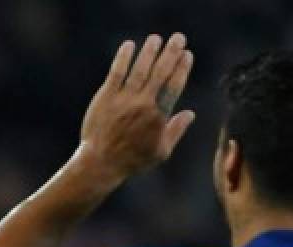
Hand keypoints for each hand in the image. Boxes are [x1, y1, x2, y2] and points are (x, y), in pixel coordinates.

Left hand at [78, 33, 195, 180]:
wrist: (101, 163)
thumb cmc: (133, 160)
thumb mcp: (161, 152)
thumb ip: (176, 130)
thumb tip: (191, 113)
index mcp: (159, 117)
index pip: (174, 86)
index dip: (182, 68)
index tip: (187, 55)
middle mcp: (143, 104)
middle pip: (160, 73)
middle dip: (171, 53)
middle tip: (178, 38)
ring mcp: (124, 99)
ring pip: (140, 69)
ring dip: (149, 52)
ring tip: (156, 39)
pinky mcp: (106, 97)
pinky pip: (116, 73)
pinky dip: (123, 58)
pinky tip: (129, 45)